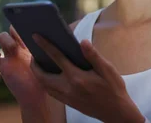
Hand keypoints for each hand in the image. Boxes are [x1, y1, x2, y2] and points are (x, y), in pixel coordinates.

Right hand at [0, 27, 47, 108]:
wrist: (37, 96)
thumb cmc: (47, 78)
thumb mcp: (52, 62)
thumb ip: (53, 50)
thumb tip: (63, 35)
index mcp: (32, 43)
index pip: (27, 26)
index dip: (26, 22)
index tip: (30, 22)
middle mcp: (20, 46)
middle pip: (12, 29)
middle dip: (16, 29)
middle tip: (23, 34)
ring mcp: (10, 55)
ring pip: (2, 37)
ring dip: (6, 39)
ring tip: (13, 48)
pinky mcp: (3, 65)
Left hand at [31, 35, 145, 122]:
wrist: (116, 112)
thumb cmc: (113, 89)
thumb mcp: (107, 69)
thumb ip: (93, 55)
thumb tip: (82, 42)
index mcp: (76, 77)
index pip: (56, 57)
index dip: (45, 45)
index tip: (35, 36)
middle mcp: (68, 87)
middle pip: (42, 75)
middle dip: (34, 64)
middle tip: (34, 54)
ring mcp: (66, 97)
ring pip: (44, 85)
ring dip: (38, 74)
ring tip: (39, 64)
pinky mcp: (68, 103)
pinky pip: (50, 92)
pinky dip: (45, 83)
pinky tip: (49, 77)